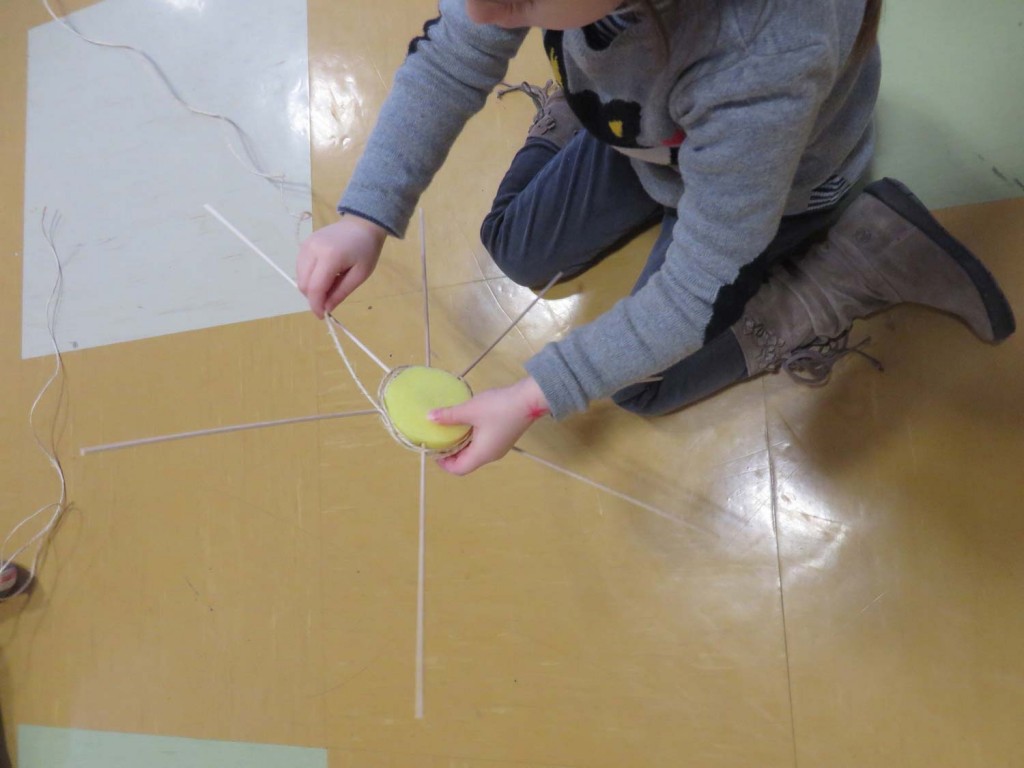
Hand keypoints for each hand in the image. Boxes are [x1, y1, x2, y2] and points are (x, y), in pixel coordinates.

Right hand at [296, 214, 387, 317]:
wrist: (362, 224)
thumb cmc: (366, 250)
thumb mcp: (359, 275)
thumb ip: (341, 292)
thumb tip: (326, 309)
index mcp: (330, 257)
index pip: (315, 288)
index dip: (316, 305)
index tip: (322, 317)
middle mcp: (313, 250)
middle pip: (303, 284)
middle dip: (313, 297)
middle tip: (329, 300)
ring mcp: (306, 245)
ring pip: (299, 276)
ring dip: (310, 287)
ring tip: (330, 284)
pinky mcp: (304, 243)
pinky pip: (300, 267)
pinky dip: (309, 277)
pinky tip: (324, 275)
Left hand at [430, 377, 549, 475]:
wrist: (529, 400)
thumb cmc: (499, 407)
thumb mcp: (470, 410)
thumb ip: (449, 415)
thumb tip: (430, 417)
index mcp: (482, 454)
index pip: (458, 469)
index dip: (443, 463)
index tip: (434, 449)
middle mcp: (490, 455)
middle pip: (465, 462)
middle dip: (450, 453)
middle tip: (439, 438)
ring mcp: (498, 447)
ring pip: (474, 453)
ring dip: (461, 445)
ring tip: (449, 429)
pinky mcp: (503, 438)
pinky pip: (482, 445)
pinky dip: (470, 439)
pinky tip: (466, 423)